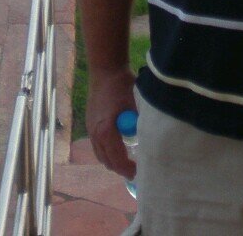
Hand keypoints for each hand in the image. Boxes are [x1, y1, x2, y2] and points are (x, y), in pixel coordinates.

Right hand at [85, 65, 138, 179]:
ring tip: (127, 162)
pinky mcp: (90, 123)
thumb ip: (141, 123)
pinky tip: (118, 146)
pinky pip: (97, 145)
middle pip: (106, 160)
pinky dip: (107, 150)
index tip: (139, 173)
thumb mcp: (137, 104)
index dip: (128, 169)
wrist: (105, 70)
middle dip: (120, 168)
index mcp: (106, 130)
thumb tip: (153, 139)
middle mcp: (95, 133)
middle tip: (134, 170)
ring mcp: (90, 128)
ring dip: (112, 160)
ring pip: (100, 154)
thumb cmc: (122, 85)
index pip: (116, 159)